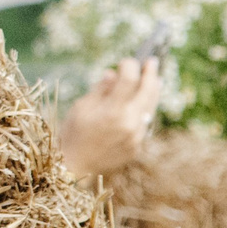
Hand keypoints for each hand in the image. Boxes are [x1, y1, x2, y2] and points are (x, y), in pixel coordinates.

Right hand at [57, 57, 162, 178]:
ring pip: (151, 107)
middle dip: (150, 74)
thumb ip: (101, 90)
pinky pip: (145, 122)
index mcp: (111, 112)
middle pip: (147, 92)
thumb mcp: (81, 108)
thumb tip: (113, 74)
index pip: (128, 80)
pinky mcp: (138, 145)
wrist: (74, 167)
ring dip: (153, 90)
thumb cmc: (72, 134)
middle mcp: (128, 123)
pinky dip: (146, 108)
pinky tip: (143, 101)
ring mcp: (136, 136)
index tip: (126, 61)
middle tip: (152, 62)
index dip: (129, 66)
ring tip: (155, 79)